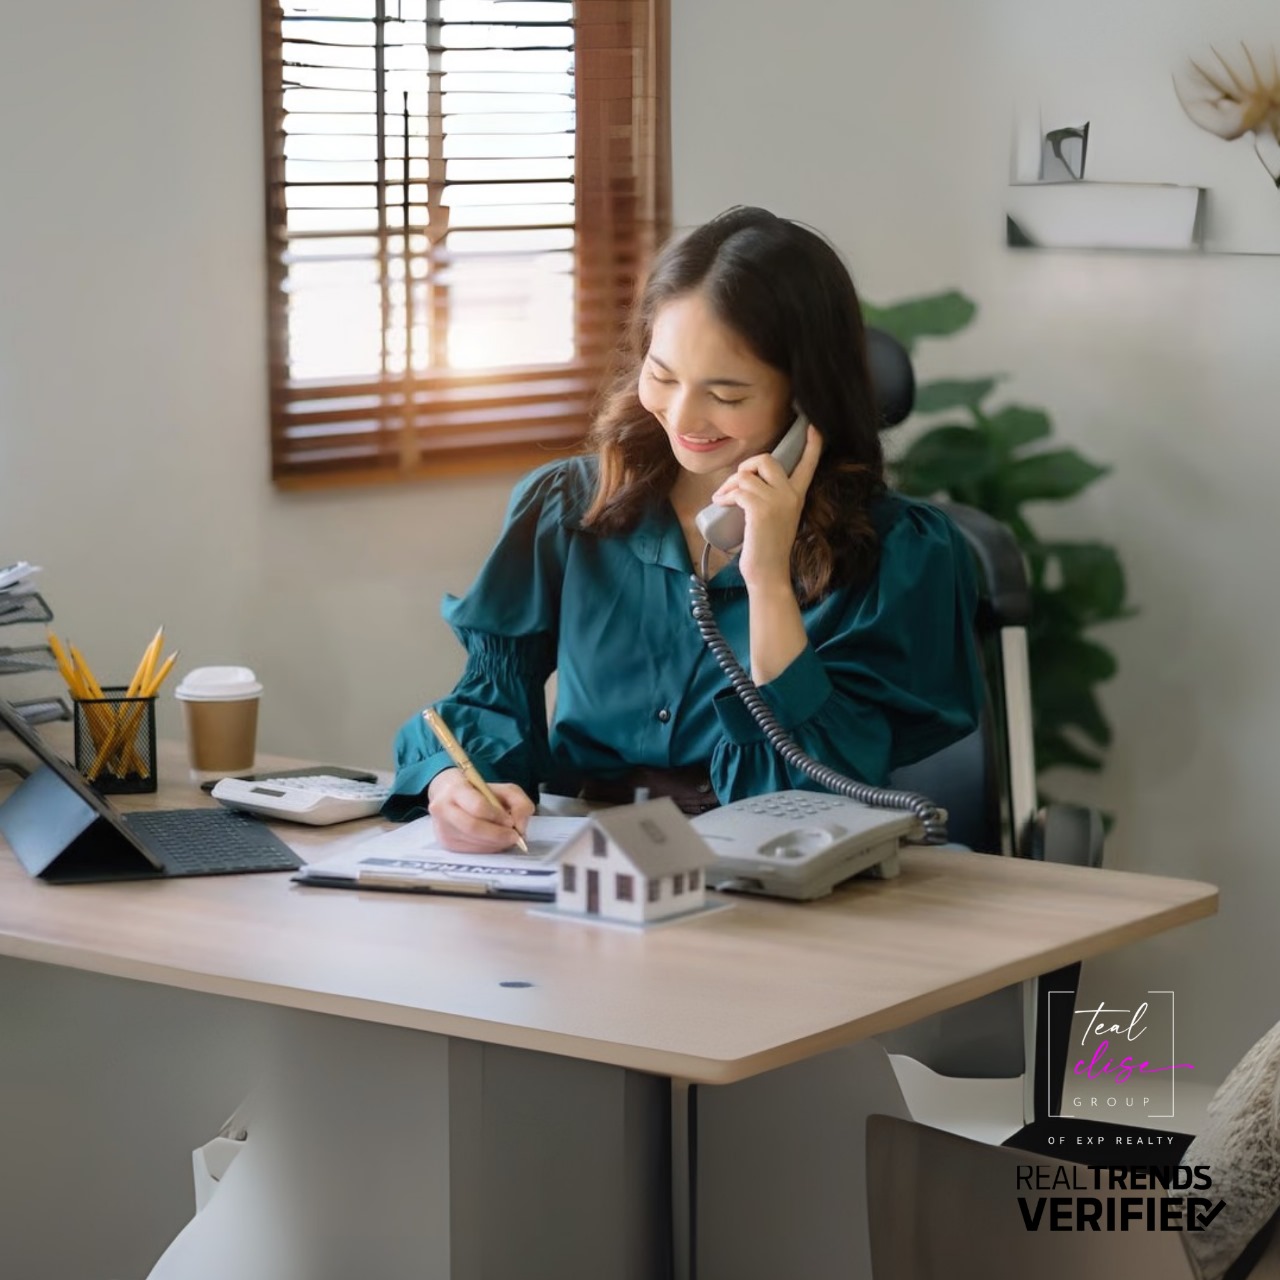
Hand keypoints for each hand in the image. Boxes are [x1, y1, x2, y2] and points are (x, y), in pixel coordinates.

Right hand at [426, 768, 534, 853]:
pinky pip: (471, 851)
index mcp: (456, 790)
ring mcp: (442, 829)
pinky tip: (494, 842)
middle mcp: (443, 809)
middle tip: (514, 836)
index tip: (510, 821)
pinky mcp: (445, 844)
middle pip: (473, 828)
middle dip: (498, 835)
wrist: (448, 795)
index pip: (478, 807)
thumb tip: (520, 826)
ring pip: (473, 843)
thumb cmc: (478, 792)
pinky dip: (488, 849)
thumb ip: (519, 803)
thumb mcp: (503, 789)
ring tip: (505, 838)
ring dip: (495, 844)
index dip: (497, 816)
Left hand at [710, 424, 822, 589]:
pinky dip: (725, 495)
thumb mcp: (774, 518)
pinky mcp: (761, 509)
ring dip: (729, 484)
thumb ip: (769, 499)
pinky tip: (720, 503)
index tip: (813, 427)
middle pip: (766, 459)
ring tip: (723, 498)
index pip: (808, 464)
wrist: (769, 574)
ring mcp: (778, 501)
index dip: (812, 445)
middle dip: (745, 466)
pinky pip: (738, 489)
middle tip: (734, 484)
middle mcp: (791, 495)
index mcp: (797, 496)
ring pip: (747, 474)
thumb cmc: (766, 550)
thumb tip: (744, 482)